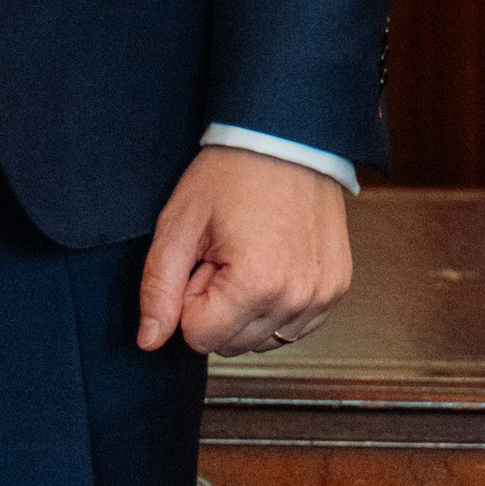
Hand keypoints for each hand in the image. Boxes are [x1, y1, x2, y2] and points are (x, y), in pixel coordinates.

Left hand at [137, 145, 350, 358]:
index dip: (189, 297)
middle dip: (215, 306)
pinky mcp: (336, 290)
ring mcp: (322, 297)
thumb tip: (148, 340)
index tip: (201, 259)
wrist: (286, 140)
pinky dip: (274, 306)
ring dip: (245, 308)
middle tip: (222, 254)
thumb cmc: (232, 174)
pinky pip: (293, 328)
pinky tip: (269, 264)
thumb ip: (158, 288)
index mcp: (256, 284)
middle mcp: (296, 298)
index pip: (198, 337)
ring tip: (247, 256)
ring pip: (261, 340)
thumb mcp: (178, 225)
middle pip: (230, 344)